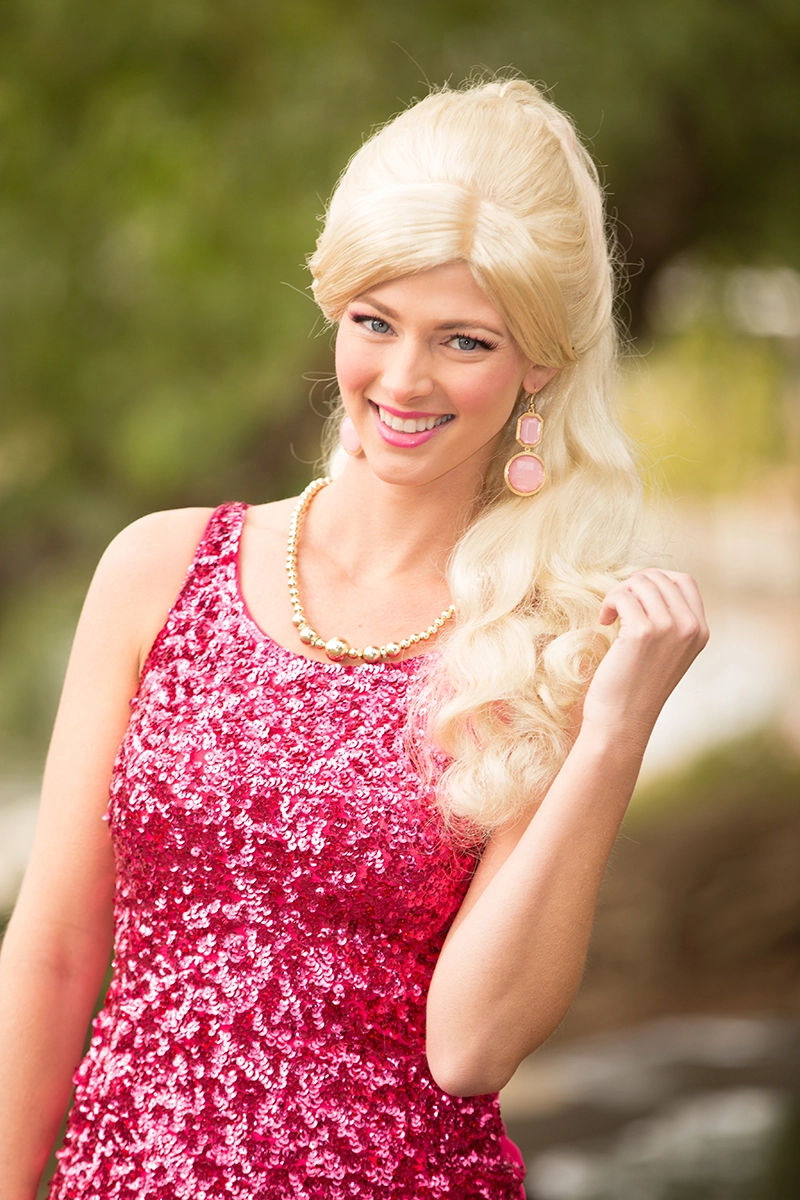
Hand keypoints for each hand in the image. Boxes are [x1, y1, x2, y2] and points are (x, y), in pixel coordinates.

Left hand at [580, 569, 708, 748]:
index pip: (684, 580)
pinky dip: (609, 603)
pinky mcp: (642, 632)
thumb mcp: (666, 651)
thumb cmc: (636, 686)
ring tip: (610, 615)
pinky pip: (623, 596)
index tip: (635, 595)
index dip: (655, 579)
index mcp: (700, 631)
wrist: (622, 721)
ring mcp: (669, 628)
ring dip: (619, 593)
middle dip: (632, 585)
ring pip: (640, 583)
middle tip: (617, 607)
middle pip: (659, 577)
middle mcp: (690, 627)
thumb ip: (669, 620)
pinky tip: (604, 621)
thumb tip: (647, 582)